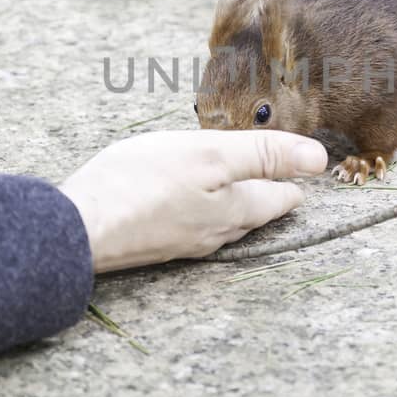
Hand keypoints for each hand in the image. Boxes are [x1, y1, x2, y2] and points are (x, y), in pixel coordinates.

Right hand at [62, 130, 327, 272]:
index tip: (305, 165)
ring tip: (241, 180)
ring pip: (224, 221)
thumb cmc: (140, 185)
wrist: (77, 228)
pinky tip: (190, 197)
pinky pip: (193, 223)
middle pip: (255, 212)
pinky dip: (203, 207)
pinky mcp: (155, 242)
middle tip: (281, 171)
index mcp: (236, 211)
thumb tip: (319, 159)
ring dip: (236, 201)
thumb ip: (263, 155)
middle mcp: (215, 234)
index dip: (295, 177)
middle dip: (269, 191)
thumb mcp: (209, 155)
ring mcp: (184, 242)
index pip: (283, 198)